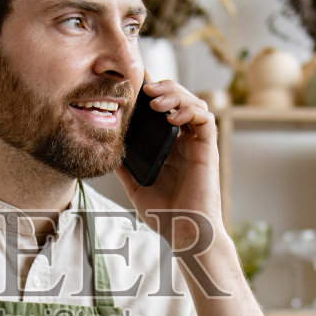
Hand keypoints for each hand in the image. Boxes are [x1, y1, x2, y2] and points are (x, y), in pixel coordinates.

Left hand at [114, 78, 221, 234]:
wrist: (185, 233)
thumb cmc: (165, 214)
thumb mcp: (136, 186)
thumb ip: (125, 166)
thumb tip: (107, 149)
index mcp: (171, 145)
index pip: (165, 109)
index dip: (154, 91)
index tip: (135, 82)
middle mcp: (186, 141)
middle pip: (181, 99)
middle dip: (164, 88)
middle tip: (145, 87)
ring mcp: (198, 145)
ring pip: (195, 103)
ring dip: (176, 95)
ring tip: (155, 98)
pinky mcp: (208, 151)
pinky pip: (206, 120)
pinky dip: (190, 111)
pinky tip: (172, 117)